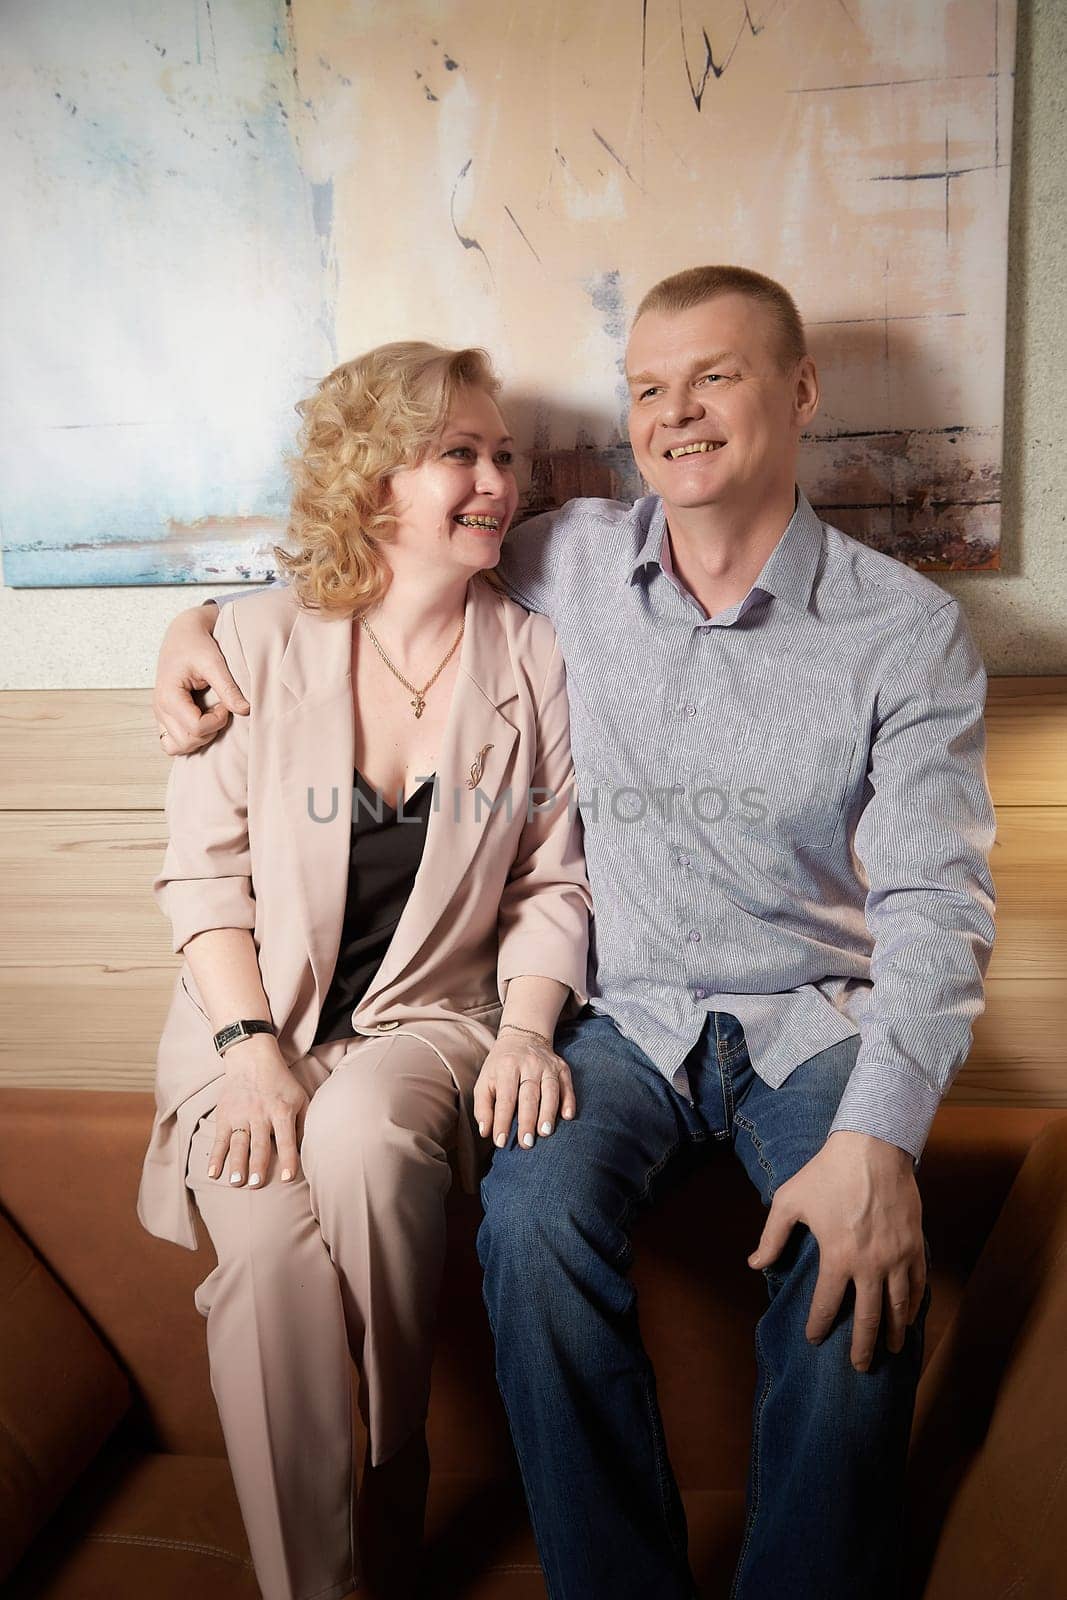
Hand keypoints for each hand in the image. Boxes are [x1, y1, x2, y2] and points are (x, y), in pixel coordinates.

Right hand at [154, 602, 248, 754]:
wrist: (182, 633)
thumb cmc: (195, 644)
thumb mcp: (214, 662)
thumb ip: (228, 688)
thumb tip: (245, 710)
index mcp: (168, 696)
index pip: (196, 728)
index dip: (217, 720)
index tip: (224, 703)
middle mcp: (160, 708)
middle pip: (187, 742)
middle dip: (210, 730)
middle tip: (220, 708)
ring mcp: (160, 715)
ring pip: (177, 747)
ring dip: (200, 738)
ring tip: (210, 715)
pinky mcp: (164, 717)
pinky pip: (173, 742)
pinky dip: (189, 739)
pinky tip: (203, 721)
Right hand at [207, 1037, 308, 1187]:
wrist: (252, 1058)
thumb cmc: (281, 1082)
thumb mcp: (300, 1098)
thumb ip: (305, 1122)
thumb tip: (309, 1149)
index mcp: (282, 1111)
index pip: (286, 1139)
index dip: (287, 1159)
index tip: (286, 1178)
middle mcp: (260, 1114)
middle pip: (260, 1144)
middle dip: (258, 1165)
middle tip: (256, 1185)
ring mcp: (240, 1115)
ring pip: (239, 1143)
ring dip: (237, 1164)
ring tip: (237, 1182)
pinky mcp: (224, 1115)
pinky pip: (220, 1139)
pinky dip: (215, 1157)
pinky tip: (213, 1173)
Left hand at [473, 1030, 575, 1149]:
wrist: (523, 1036)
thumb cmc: (501, 1067)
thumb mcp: (484, 1081)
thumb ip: (483, 1107)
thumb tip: (486, 1132)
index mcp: (505, 1068)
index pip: (505, 1098)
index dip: (502, 1121)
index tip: (501, 1142)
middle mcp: (528, 1065)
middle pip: (528, 1095)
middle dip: (527, 1120)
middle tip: (526, 1143)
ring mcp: (547, 1065)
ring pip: (550, 1090)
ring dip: (548, 1112)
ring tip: (545, 1133)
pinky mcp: (562, 1068)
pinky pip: (567, 1084)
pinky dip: (569, 1100)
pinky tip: (567, 1116)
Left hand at [747, 1130, 925, 1371]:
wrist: (872, 1148)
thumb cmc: (826, 1174)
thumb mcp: (789, 1201)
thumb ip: (771, 1237)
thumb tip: (755, 1264)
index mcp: (837, 1258)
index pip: (827, 1304)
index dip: (819, 1325)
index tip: (814, 1338)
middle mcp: (870, 1266)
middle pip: (868, 1319)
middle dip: (862, 1347)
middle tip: (860, 1368)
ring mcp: (897, 1258)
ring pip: (899, 1308)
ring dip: (893, 1333)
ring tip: (889, 1350)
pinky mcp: (915, 1247)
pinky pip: (918, 1285)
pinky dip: (915, 1306)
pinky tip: (910, 1317)